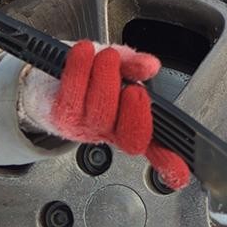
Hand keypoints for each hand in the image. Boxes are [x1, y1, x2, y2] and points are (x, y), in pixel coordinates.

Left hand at [20, 40, 190, 188]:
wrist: (46, 81)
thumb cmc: (85, 77)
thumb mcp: (118, 65)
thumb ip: (135, 65)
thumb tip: (150, 65)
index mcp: (129, 125)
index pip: (156, 148)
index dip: (170, 162)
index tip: (180, 173)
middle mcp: (109, 133)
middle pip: (129, 135)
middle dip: (135, 109)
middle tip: (134, 86)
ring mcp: (85, 128)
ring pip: (101, 112)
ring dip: (106, 77)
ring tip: (107, 56)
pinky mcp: (62, 118)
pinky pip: (73, 96)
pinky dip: (80, 70)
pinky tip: (84, 53)